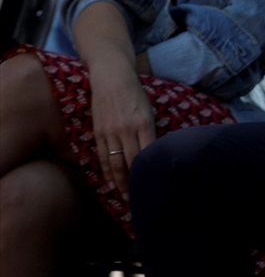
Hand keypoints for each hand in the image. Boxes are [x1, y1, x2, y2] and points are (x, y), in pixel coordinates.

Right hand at [90, 65, 155, 201]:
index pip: (148, 153)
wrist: (112, 78)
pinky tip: (110, 182)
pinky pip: (102, 156)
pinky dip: (106, 171)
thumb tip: (154, 153)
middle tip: (140, 198)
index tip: (154, 184)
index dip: (150, 171)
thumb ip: (150, 132)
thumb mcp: (149, 111)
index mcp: (144, 123)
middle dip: (135, 181)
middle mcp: (127, 130)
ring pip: (115, 163)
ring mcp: (111, 132)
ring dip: (119, 181)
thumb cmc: (135, 94)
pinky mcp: (99, 132)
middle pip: (132, 162)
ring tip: (124, 196)